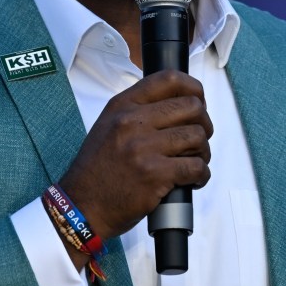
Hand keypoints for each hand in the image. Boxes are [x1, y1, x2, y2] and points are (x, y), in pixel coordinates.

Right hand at [57, 70, 212, 240]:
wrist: (82, 206)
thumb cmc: (98, 169)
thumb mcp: (109, 126)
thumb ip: (139, 111)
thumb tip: (180, 104)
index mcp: (122, 105)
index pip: (169, 79)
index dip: (193, 88)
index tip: (199, 100)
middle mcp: (132, 121)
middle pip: (192, 107)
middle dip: (203, 124)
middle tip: (197, 139)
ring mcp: (144, 148)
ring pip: (198, 136)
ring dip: (203, 151)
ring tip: (193, 161)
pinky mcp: (155, 174)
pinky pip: (196, 167)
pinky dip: (201, 174)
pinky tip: (192, 180)